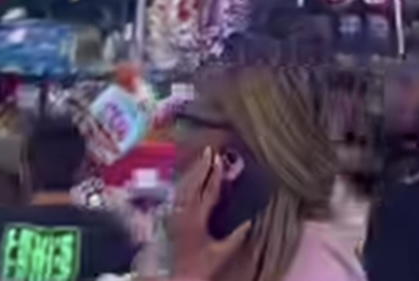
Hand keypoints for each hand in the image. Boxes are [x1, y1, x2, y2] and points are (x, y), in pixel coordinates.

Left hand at [170, 148, 249, 280]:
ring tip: (201, 158)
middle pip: (194, 182)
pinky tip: (188, 178)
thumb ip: (235, 239)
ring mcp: (174, 211)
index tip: (221, 159)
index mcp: (197, 217)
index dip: (216, 174)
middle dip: (202, 166)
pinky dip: (184, 181)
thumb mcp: (219, 256)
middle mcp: (184, 210)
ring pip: (184, 185)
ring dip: (193, 171)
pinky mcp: (168, 216)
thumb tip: (250, 222)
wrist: (170, 278)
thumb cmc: (196, 269)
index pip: (209, 190)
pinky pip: (177, 192)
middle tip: (210, 151)